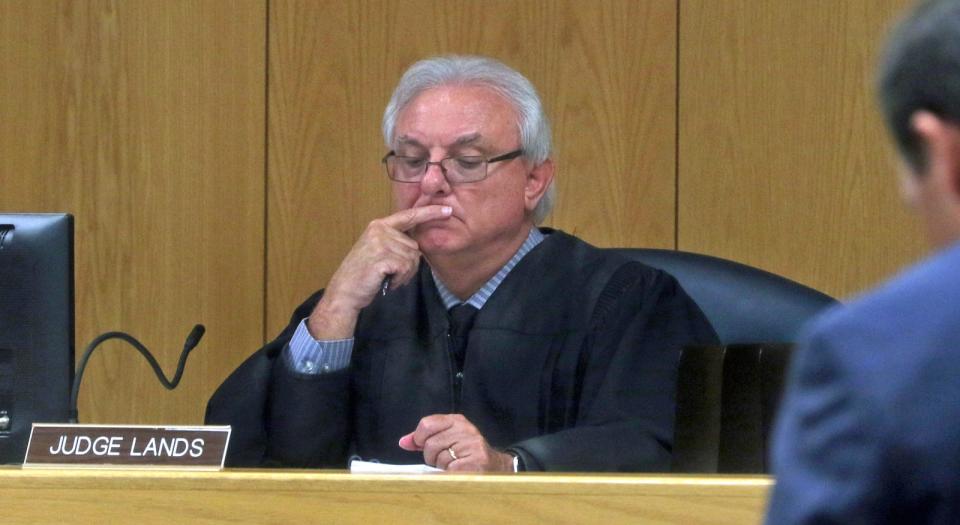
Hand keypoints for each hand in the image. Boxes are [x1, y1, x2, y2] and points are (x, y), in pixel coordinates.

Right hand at [308, 205, 451, 338]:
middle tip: (390, 273)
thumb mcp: (377, 250)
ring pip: (413, 259)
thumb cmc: (364, 275)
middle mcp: (380, 230)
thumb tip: (416, 247)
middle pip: (414, 247)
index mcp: (379, 226)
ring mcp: (380, 242)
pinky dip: (400, 279)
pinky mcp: (383, 257)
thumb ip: (394, 242)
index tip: (448, 210)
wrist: (345, 292)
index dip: (430, 212)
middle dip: (408, 265)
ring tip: (386, 277)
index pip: (409, 216)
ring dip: (404, 274)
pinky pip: (406, 268)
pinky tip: (387, 281)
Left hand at [398, 414, 514, 471]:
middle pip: (430, 444)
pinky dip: (449, 474)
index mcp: (457, 421)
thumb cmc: (466, 453)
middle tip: (444, 459)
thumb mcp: (446, 439)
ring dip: (442, 466)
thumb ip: (424, 439)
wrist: (496, 467)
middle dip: (432, 457)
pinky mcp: (475, 462)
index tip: (423, 446)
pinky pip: (449, 470)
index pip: (427, 424)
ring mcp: (472, 445)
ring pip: (439, 458)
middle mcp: (466, 429)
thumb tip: (403, 442)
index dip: (419, 438)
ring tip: (454, 465)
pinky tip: (459, 471)